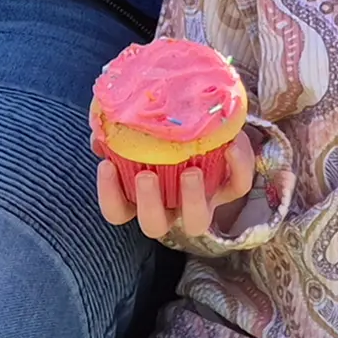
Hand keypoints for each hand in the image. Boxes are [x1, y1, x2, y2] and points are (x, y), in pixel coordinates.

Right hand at [95, 132, 258, 244]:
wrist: (208, 112)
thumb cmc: (163, 125)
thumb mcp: (138, 124)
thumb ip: (117, 129)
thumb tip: (100, 134)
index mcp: (142, 196)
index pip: (118, 211)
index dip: (109, 195)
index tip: (106, 166)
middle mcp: (170, 207)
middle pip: (155, 225)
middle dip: (149, 204)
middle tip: (146, 176)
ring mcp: (201, 202)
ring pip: (196, 220)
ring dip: (192, 198)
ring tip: (191, 170)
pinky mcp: (231, 187)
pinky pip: (238, 185)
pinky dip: (238, 165)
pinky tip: (231, 142)